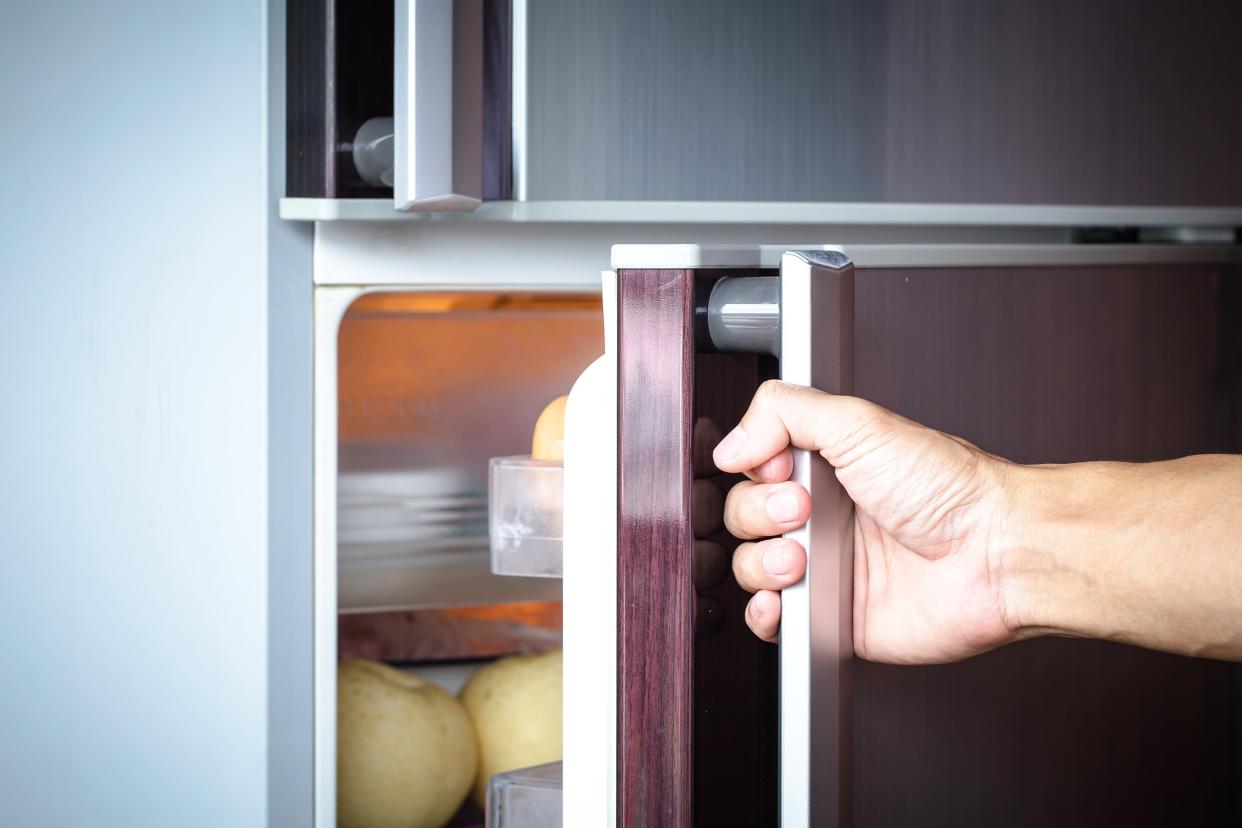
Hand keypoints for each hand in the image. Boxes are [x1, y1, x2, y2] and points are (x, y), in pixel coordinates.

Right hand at [712, 380, 1022, 663]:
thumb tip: (731, 442)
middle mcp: (822, 517)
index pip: (753, 466)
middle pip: (743, 516)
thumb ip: (785, 411)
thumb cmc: (951, 489)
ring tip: (803, 558)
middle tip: (804, 512)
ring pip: (749, 567)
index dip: (753, 468)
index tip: (778, 467)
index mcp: (827, 468)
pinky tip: (784, 597)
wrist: (996, 554)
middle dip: (760, 514)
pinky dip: (764, 613)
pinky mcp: (831, 619)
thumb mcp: (861, 423)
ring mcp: (825, 569)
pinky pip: (773, 622)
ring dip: (761, 562)